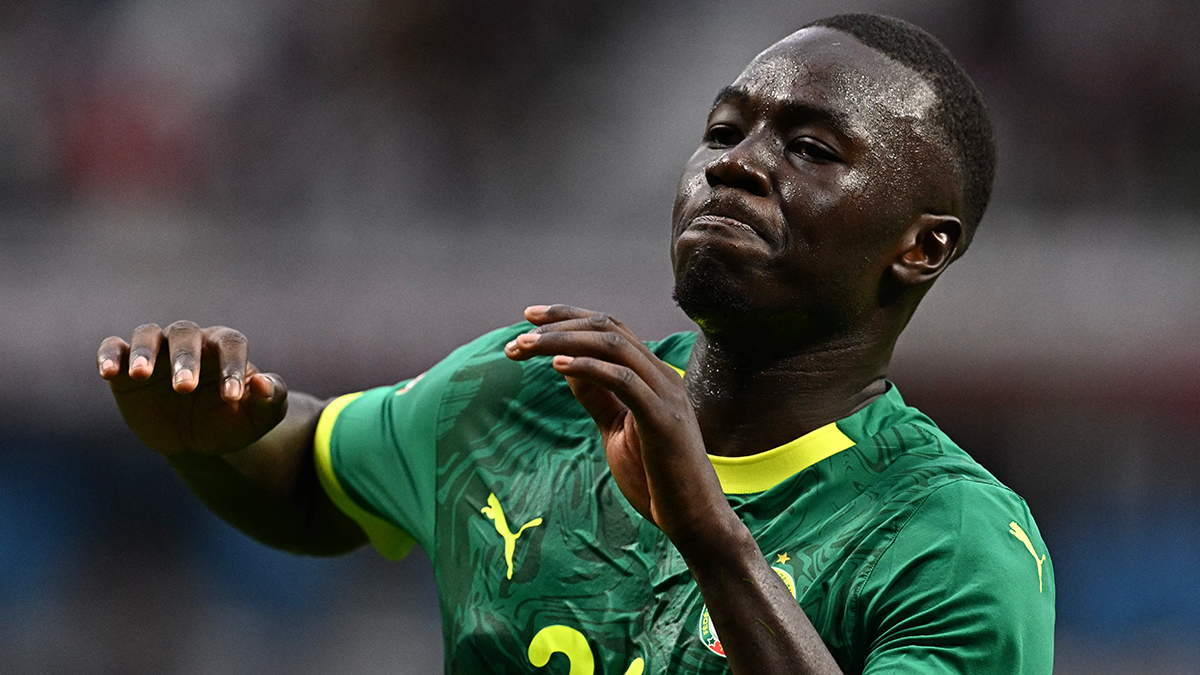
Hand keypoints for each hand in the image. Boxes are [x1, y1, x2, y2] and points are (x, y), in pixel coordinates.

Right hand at [97, 322, 287, 455]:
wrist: (196, 442)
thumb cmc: (231, 422)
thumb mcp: (257, 418)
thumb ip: (270, 400)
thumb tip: (263, 383)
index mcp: (225, 348)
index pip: (230, 345)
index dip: (232, 367)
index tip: (232, 398)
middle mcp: (191, 342)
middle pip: (186, 334)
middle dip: (185, 360)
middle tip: (184, 388)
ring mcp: (157, 351)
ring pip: (148, 335)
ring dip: (144, 351)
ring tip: (141, 374)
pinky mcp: (126, 367)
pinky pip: (114, 349)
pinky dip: (110, 355)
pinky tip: (107, 372)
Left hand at [505, 305, 731, 548]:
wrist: (694, 519)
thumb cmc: (655, 477)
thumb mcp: (616, 428)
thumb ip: (598, 397)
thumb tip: (565, 365)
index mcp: (652, 375)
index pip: (610, 328)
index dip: (568, 317)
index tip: (528, 317)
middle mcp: (662, 375)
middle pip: (607, 329)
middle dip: (559, 325)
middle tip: (518, 335)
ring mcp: (666, 394)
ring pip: (613, 346)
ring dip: (564, 342)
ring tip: (526, 346)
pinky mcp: (664, 420)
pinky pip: (624, 381)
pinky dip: (589, 369)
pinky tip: (558, 366)